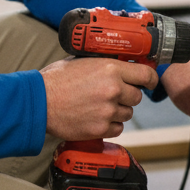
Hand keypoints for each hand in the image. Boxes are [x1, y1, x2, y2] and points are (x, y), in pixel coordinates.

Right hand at [41, 58, 158, 140]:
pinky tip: (96, 117)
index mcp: (110, 69)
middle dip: (128, 95)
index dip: (150, 79)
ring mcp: (108, 111)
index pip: (145, 75)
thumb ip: (105, 64)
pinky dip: (110, 125)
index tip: (149, 82)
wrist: (39, 102)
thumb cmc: (57, 80)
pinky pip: (118, 128)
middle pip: (137, 97)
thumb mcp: (83, 61)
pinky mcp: (100, 128)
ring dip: (118, 111)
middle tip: (113, 94)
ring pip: (128, 113)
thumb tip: (122, 64)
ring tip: (99, 106)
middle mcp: (113, 89)